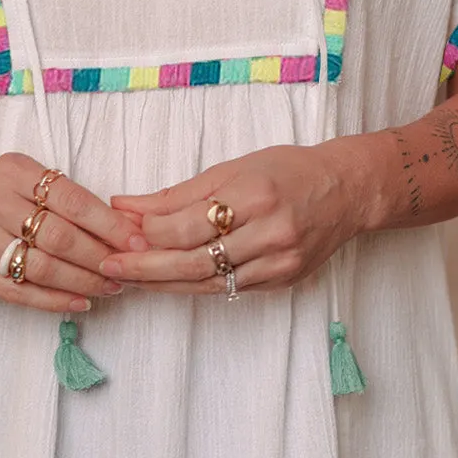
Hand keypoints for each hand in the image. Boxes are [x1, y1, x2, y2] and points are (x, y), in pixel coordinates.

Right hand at [0, 153, 148, 311]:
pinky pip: (18, 291)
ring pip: (41, 267)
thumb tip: (122, 227)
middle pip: (59, 237)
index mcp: (14, 171)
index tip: (138, 242)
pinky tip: (79, 302)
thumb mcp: (24, 178)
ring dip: (82, 282)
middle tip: (126, 270)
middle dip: (100, 257)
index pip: (72, 200)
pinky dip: (53, 300)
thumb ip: (65, 197)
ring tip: (110, 288)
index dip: (109, 224)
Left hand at [105, 142, 368, 294]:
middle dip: (146, 266)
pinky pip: (228, 288)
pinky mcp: (283, 280)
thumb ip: (178, 193)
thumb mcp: (233, 169)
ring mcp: (280, 262)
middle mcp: (271, 232)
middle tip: (110, 265)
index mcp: (256, 195)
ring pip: (208, 282)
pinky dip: (193, 285)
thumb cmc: (288, 170)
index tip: (121, 228)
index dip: (151, 230)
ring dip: (164, 282)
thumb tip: (126, 206)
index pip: (190, 224)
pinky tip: (167, 281)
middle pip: (195, 260)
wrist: (347, 190)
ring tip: (130, 276)